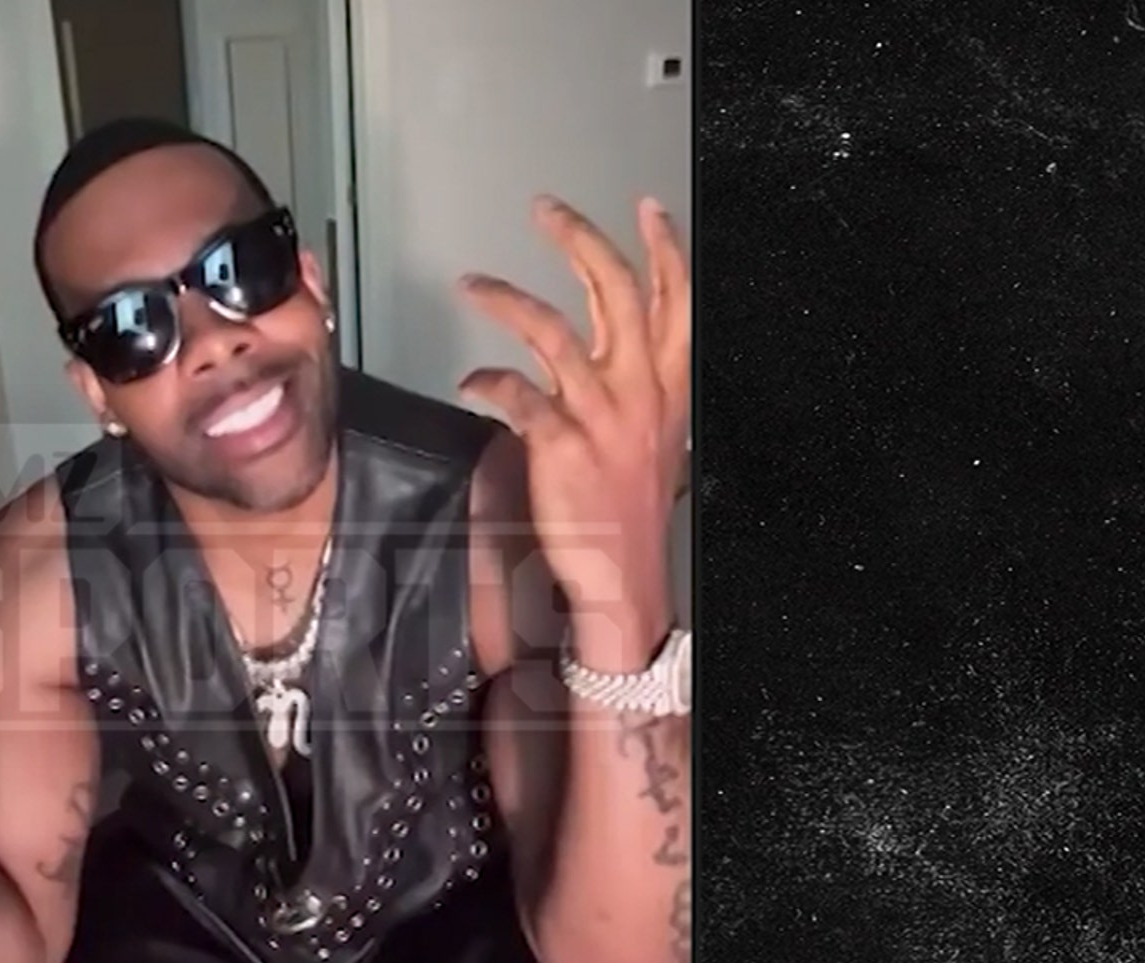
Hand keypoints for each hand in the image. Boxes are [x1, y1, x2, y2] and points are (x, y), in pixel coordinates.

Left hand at [457, 197, 689, 668]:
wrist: (622, 573)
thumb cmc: (631, 509)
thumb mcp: (655, 438)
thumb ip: (638, 390)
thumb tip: (613, 356)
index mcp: (666, 386)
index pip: (675, 301)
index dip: (665, 249)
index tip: (648, 207)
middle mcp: (637, 390)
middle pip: (614, 291)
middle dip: (580, 239)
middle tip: (546, 209)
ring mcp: (597, 414)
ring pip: (551, 329)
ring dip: (506, 297)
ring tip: (471, 283)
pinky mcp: (557, 442)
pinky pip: (514, 392)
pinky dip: (485, 380)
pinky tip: (468, 381)